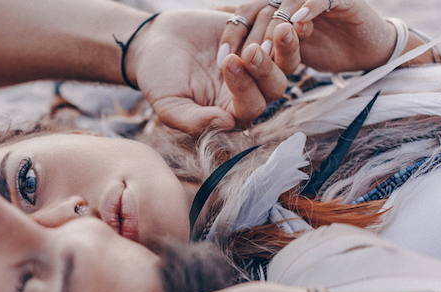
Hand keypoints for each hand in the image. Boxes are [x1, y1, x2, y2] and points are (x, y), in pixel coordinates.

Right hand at [128, 10, 289, 133]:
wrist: (154, 43)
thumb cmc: (158, 79)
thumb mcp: (169, 105)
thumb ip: (193, 120)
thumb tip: (226, 124)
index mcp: (229, 112)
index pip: (251, 108)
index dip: (246, 89)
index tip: (227, 64)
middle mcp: (248, 91)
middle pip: (275, 87)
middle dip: (265, 69)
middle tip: (249, 50)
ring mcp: (256, 64)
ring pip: (286, 62)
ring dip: (285, 48)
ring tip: (278, 29)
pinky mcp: (258, 37)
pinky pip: (281, 35)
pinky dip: (285, 28)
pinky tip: (284, 18)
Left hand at [219, 0, 395, 73]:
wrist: (365, 49)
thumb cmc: (322, 46)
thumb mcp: (284, 50)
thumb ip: (258, 44)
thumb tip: (221, 45)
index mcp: (276, 6)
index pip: (246, 13)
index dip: (232, 33)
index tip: (222, 59)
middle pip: (263, 8)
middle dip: (252, 35)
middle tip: (244, 60)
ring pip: (287, 4)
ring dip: (276, 27)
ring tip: (268, 50)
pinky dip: (308, 7)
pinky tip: (297, 23)